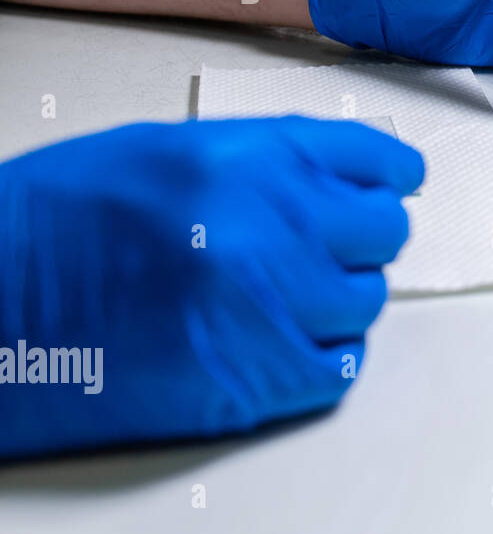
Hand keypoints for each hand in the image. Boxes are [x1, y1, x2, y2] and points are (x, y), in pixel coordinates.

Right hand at [0, 117, 422, 459]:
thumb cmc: (56, 225)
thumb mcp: (166, 154)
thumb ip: (264, 162)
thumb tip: (337, 177)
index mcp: (249, 158)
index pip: (374, 158)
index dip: (389, 173)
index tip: (395, 183)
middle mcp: (273, 225)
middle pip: (384, 230)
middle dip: (360, 235)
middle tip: (325, 244)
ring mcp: (270, 305)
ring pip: (366, 299)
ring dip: (336, 297)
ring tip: (278, 294)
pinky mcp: (256, 378)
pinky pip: (340, 364)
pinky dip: (322, 353)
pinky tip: (280, 338)